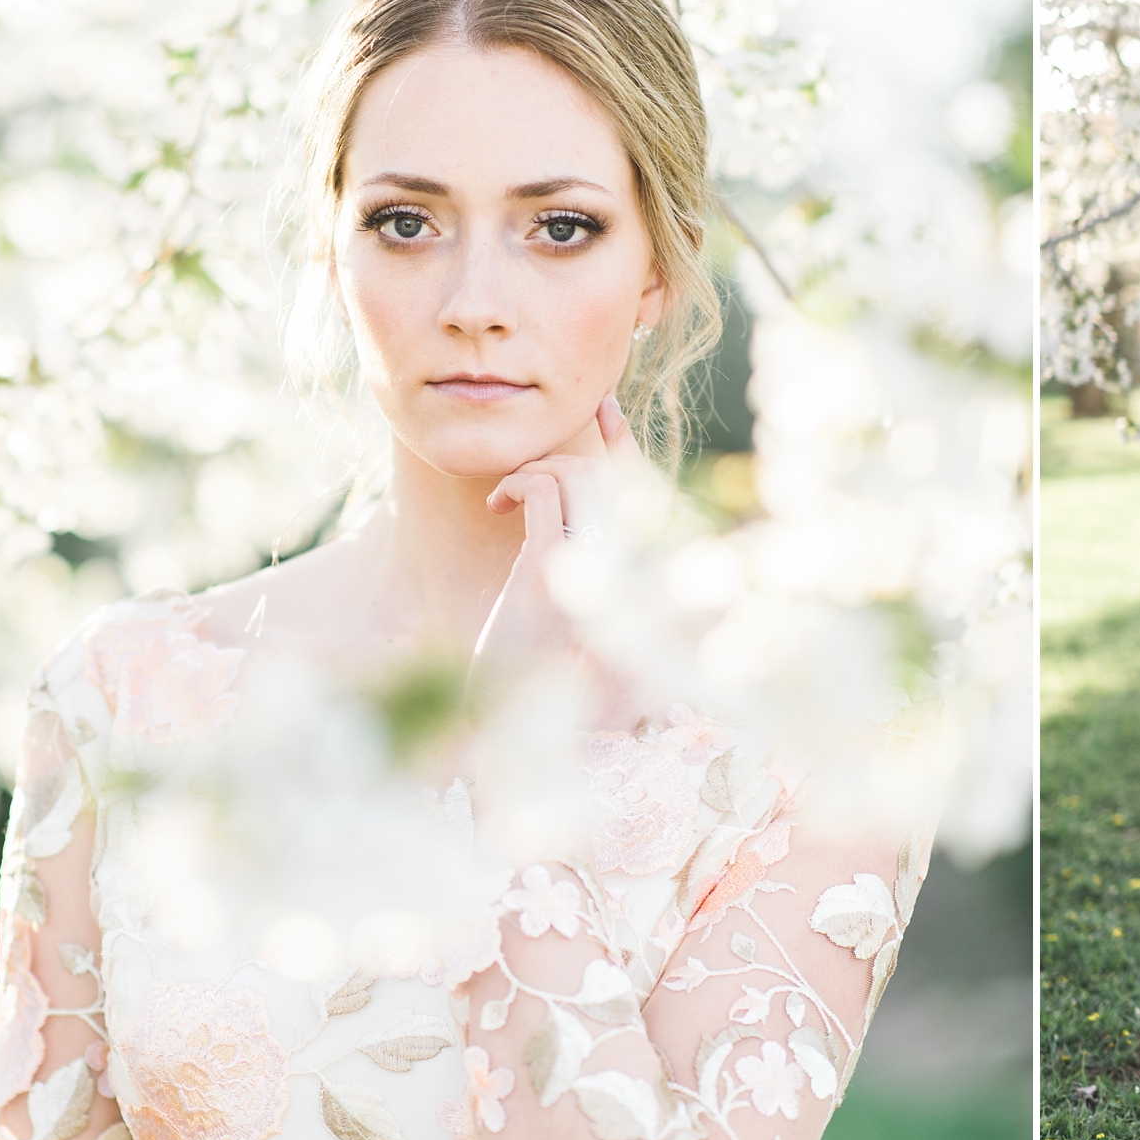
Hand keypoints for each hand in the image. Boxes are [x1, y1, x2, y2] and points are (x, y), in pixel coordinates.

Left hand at [469, 394, 637, 705]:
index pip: (642, 492)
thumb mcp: (565, 617)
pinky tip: (497, 505)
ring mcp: (590, 566)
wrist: (514, 731)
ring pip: (578, 472)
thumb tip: (560, 515)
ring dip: (540, 467)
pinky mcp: (548, 568)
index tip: (604, 408)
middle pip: (610, 474)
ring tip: (509, 497)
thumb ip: (580, 567)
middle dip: (573, 449)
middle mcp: (624, 569)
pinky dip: (521, 482)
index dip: (624, 443)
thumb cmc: (537, 682)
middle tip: (530, 469)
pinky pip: (545, 490)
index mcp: (635, 581)